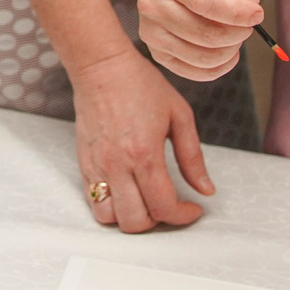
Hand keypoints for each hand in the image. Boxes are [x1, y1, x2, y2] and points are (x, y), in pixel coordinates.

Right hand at [73, 48, 212, 231]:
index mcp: (144, 154)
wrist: (101, 67)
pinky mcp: (83, 163)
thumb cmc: (140, 84)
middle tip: (169, 205)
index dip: (184, 216)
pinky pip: (93, 201)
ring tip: (145, 201)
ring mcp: (97, 166)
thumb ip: (193, 157)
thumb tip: (206, 189)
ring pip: (110, 218)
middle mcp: (117, 165)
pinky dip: (112, 206)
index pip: (164, 207)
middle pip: (136, 222)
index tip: (193, 208)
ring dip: (131, 217)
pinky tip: (127, 190)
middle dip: (158, 221)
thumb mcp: (179, 116)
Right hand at [137, 0, 263, 80]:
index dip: (236, 13)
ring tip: (235, 32)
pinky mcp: (159, 55)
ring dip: (231, 49)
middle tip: (248, 24)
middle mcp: (151, 5)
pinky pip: (199, 73)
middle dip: (238, 33)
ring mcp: (152, 33)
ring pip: (204, 57)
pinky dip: (222, 65)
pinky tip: (226, 48)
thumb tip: (249, 1)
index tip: (257, 13)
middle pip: (205, 34)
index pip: (203, 2)